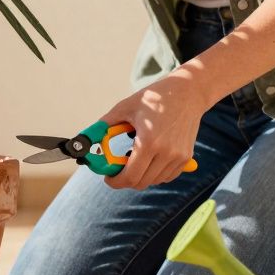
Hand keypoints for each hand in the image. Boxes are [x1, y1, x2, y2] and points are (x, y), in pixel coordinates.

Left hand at [100, 74, 207, 189]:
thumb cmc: (155, 97)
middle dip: (125, 179)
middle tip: (118, 168)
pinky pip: (167, 176)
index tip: (108, 177)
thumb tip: (85, 139)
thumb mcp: (124, 107)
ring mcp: (179, 157)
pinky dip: (155, 173)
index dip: (115, 181)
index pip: (130, 177)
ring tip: (135, 156)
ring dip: (141, 175)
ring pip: (154, 181)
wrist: (188, 92)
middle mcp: (166, 153)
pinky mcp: (186, 157)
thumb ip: (104, 126)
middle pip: (141, 182)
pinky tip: (150, 157)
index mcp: (149, 142)